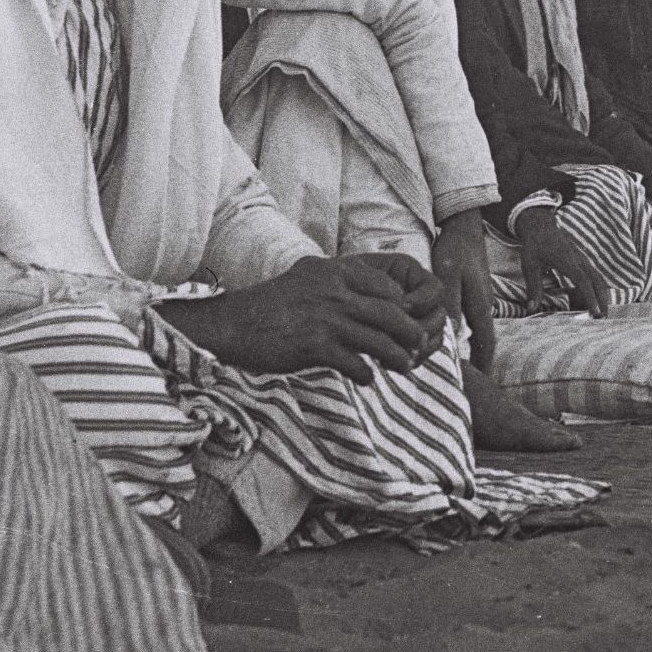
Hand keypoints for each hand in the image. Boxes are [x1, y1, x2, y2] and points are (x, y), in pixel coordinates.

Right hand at [159, 254, 445, 382]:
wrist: (233, 324)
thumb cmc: (271, 304)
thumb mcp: (307, 278)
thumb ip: (337, 279)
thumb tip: (367, 285)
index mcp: (334, 272)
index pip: (387, 286)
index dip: (403, 305)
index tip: (410, 319)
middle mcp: (334, 293)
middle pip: (391, 313)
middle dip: (410, 333)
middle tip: (418, 346)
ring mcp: (326, 320)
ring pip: (379, 341)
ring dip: (397, 358)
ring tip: (403, 368)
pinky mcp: (315, 347)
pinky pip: (355, 364)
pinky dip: (367, 374)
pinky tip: (368, 379)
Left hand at [430, 209, 495, 372]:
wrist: (464, 224)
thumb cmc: (454, 249)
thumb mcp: (447, 275)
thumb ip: (451, 304)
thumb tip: (453, 334)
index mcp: (480, 305)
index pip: (486, 344)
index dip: (484, 366)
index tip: (482, 387)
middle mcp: (484, 306)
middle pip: (484, 342)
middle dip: (479, 363)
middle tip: (471, 384)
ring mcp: (481, 299)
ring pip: (477, 331)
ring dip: (472, 349)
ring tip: (460, 366)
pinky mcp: (473, 292)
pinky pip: (471, 320)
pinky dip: (466, 334)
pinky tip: (453, 337)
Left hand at [514, 206, 610, 316]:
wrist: (542, 227)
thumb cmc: (535, 246)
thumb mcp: (529, 265)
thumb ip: (533, 287)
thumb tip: (531, 308)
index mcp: (567, 261)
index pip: (583, 281)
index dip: (590, 297)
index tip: (595, 312)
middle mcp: (580, 261)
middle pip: (598, 281)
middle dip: (603, 300)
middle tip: (602, 319)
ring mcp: (583, 261)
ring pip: (599, 280)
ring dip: (601, 296)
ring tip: (598, 314)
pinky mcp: (583, 263)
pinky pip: (593, 278)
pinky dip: (594, 291)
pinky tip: (586, 303)